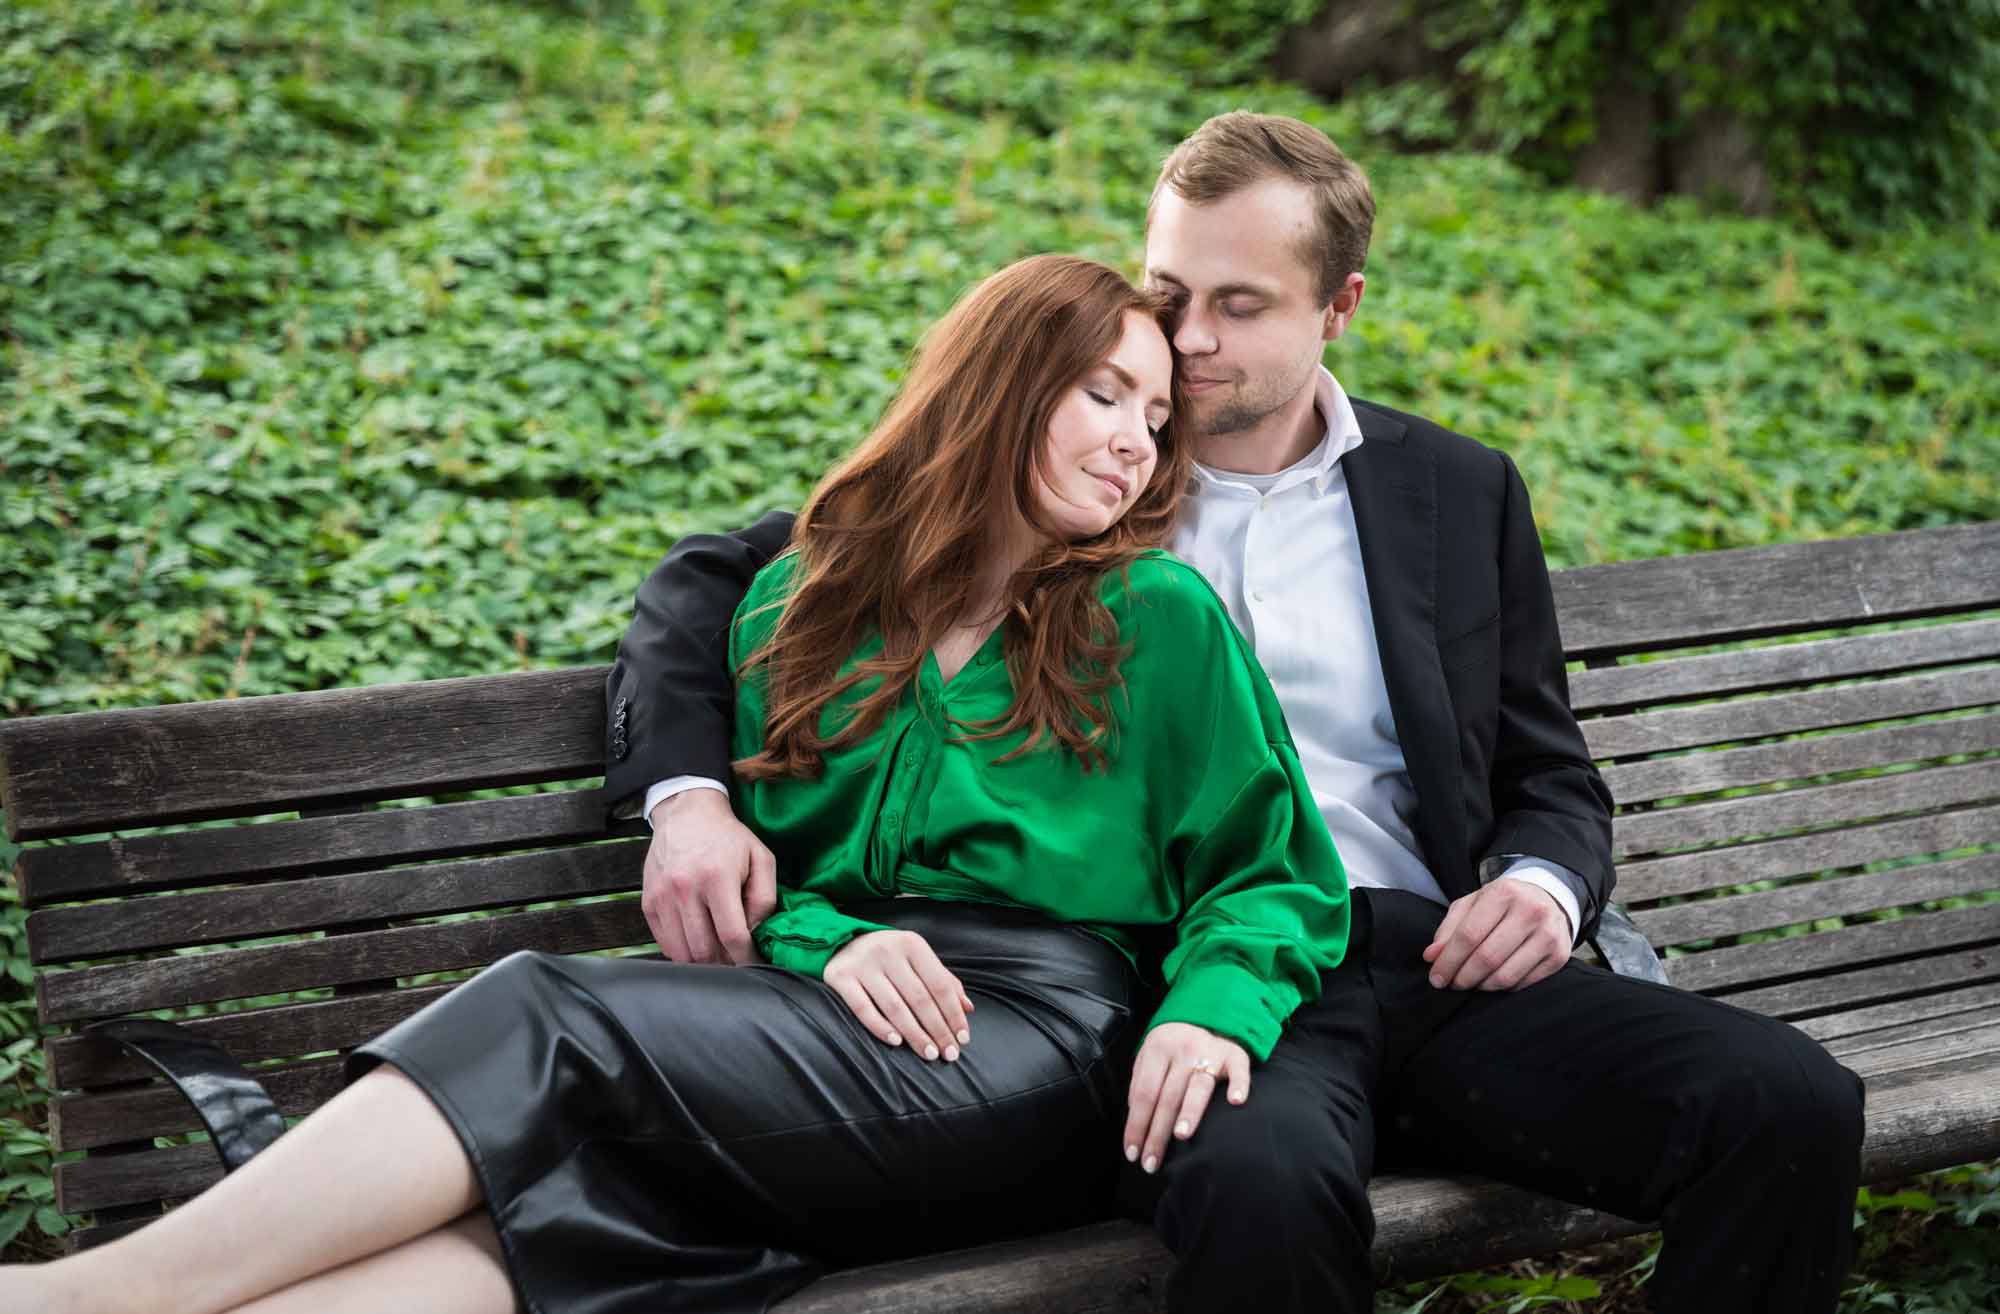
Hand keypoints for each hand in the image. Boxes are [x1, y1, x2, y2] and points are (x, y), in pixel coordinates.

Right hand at [642, 790, 777, 964]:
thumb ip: (765, 898)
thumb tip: (754, 934)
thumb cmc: (728, 839)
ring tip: (719, 953)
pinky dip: (683, 952)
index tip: (754, 962)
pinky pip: (665, 944)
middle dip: (725, 963)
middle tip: (737, 959)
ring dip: (703, 962)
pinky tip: (698, 940)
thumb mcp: (761, 858)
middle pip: (705, 950)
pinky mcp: (649, 903)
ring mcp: (662, 897)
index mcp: (717, 877)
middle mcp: (685, 888)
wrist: (687, 814)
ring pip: (682, 953)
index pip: (732, 935)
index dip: (746, 957)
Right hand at [824, 930, 974, 1061]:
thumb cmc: (889, 956)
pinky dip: (880, 1027)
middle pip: (920, 998)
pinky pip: (863, 1009)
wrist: (841, 942)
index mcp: (912, 944)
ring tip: (929, 1054)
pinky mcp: (840, 977)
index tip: (962, 1038)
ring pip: (895, 1007)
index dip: (953, 1013)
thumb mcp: (917, 959)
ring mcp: (863, 964)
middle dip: (938, 1029)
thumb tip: (968, 1008)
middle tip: (949, 1054)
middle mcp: (888, 951)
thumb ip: (943, 980)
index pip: (940, 984)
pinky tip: (896, 1042)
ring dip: (915, 1034)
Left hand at [1122, 1023, 1249, 1174]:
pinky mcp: (1235, 1054)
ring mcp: (1210, 1052)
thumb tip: (1134, 1118)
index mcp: (1157, 1049)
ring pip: (1198, 1086)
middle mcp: (1183, 1050)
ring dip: (1189, 1111)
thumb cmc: (1175, 1042)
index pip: (1143, 1094)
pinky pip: (1238, 1071)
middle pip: (1167, 1097)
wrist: (1208, 1010)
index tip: (1132, 1153)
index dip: (1136, 1125)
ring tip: (1181, 1135)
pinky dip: (1238, 1085)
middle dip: (1157, 1133)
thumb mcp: (1151, 1053)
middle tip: (1151, 1162)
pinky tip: (1235, 1101)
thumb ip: (1142, 1081)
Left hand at [1422, 879, 1571, 991]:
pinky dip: (1503, 988)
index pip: (1469, 935)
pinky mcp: (1559, 955)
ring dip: (1481, 986)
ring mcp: (1549, 934)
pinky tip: (1493, 981)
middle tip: (1451, 984)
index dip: (1448, 960)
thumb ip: (1449, 928)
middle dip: (1462, 977)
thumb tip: (1431, 956)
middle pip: (1487, 958)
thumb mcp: (1472, 904)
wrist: (1547, 900)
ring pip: (1506, 976)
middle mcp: (1531, 911)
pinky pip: (1524, 983)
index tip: (1436, 977)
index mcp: (1504, 893)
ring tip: (1470, 983)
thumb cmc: (1502, 903)